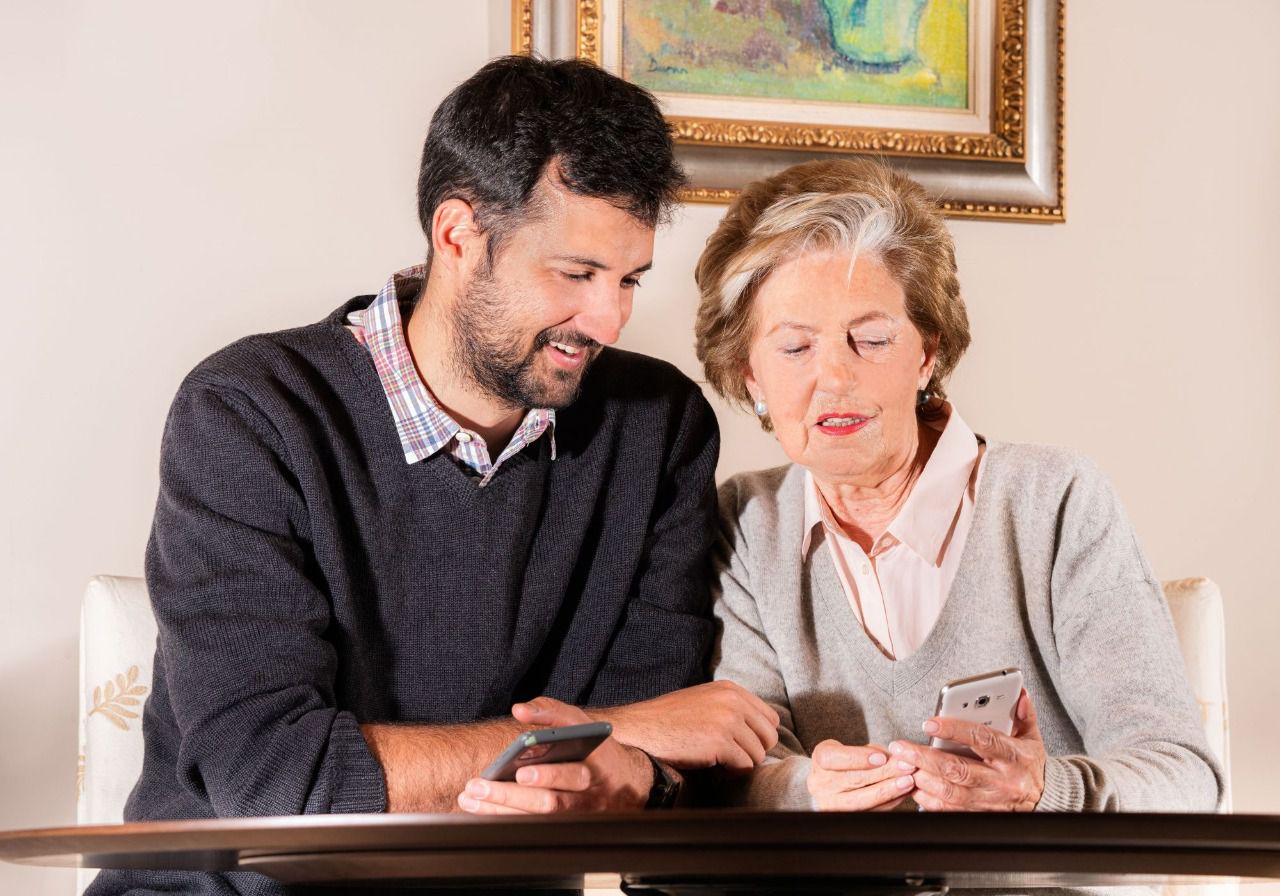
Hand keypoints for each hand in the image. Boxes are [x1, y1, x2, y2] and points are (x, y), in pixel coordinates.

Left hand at [457, 696, 649, 814]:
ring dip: (500, 810)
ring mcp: (574, 818)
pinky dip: (503, 819)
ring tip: (469, 797)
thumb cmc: (594, 749)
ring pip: (535, 819)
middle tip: (478, 787)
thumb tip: (519, 710)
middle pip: (548, 802)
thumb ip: (550, 713)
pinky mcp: (562, 828)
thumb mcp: (579, 722)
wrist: (624, 783)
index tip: (521, 772)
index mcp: (594, 767)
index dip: (547, 775)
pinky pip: (530, 828)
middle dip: (510, 795)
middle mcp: (586, 797)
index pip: (572, 773)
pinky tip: (480, 809)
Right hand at [594, 680, 780, 770]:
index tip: (740, 746)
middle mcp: (733, 701)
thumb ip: (731, 708)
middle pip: (769, 737)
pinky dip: (731, 773)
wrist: (641, 728)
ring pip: (758, 755)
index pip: (770, 719)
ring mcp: (727, 720)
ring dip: (741, 764)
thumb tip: (759, 732)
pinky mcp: (720, 741)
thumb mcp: (704, 701)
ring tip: (719, 762)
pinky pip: (744, 766)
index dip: (758, 737)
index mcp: (731, 689)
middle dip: (753, 752)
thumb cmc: (669, 720)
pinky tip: (713, 768)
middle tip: (730, 758)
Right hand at [807, 740, 915, 811]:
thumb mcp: (850, 747)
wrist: (831, 781)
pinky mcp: (845, 817)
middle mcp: (821, 783)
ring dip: (889, 790)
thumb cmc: (844, 760)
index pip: (834, 758)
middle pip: (853, 779)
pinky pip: (869, 812)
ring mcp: (831, 803)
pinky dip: (888, 802)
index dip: (858, 758)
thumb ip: (869, 750)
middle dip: (884, 773)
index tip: (881, 757)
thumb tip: (894, 758)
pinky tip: (902, 793)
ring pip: (861, 800)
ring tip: (908, 782)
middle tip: (906, 767)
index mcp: (821, 759)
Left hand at [896, 689, 1045, 811]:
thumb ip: (1024, 715)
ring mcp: (990, 800)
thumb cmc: (1030, 764)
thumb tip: (1020, 693)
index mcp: (1013, 756)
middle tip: (900, 747)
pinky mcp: (980, 813)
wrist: (1046, 801)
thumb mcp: (1032, 737)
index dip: (954, 730)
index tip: (929, 723)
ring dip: (922, 779)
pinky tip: (913, 786)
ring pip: (950, 792)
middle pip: (958, 769)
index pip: (981, 739)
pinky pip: (950, 810)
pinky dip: (929, 800)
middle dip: (925, 758)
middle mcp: (1000, 780)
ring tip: (901, 765)